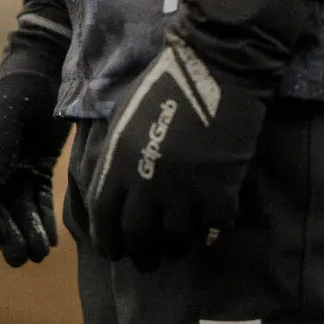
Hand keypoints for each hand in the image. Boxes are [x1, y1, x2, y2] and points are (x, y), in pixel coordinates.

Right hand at [0, 0, 71, 266]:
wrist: (53, 63)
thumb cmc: (22, 80)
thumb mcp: (6, 107)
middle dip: (5, 232)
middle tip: (20, 256)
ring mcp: (12, 166)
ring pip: (15, 207)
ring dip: (25, 231)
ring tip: (38, 254)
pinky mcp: (36, 167)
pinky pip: (36, 199)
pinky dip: (42, 220)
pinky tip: (51, 240)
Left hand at [84, 33, 269, 270]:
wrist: (217, 64)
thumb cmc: (167, 81)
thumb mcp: (124, 114)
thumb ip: (115, 154)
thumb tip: (112, 186)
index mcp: (118, 161)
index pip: (104, 219)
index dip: (107, 241)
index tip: (114, 250)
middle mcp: (147, 182)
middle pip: (138, 239)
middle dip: (142, 255)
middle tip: (149, 260)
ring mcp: (185, 189)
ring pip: (176, 239)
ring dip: (177, 245)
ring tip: (181, 243)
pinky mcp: (219, 190)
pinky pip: (213, 228)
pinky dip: (211, 231)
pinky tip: (211, 226)